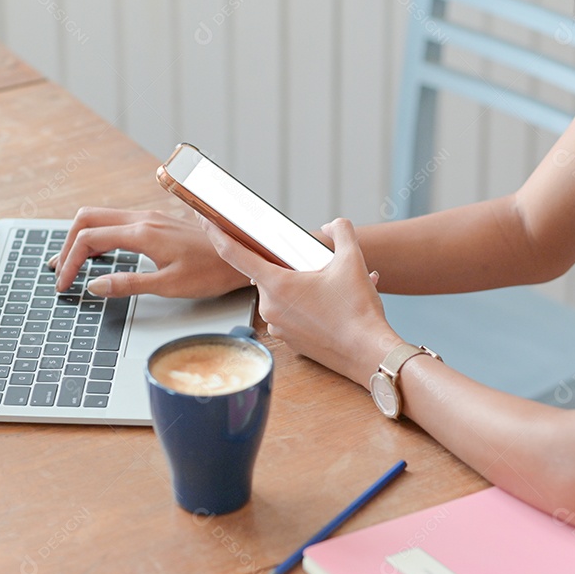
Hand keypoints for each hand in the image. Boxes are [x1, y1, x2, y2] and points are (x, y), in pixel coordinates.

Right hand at [49, 207, 250, 297]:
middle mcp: (143, 219)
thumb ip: (129, 284)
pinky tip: (100, 255)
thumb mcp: (169, 286)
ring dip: (82, 238)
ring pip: (102, 217)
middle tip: (59, 271)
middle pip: (88, 219)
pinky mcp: (158, 223)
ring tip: (72, 264)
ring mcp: (151, 218)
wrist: (243, 256)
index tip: (65, 285)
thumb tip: (94, 286)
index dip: (69, 261)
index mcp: (143, 233)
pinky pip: (118, 221)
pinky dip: (100, 236)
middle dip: (67, 243)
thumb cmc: (213, 272)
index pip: (89, 239)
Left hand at [200, 217, 398, 386]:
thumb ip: (341, 232)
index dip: (216, 233)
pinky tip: (336, 305)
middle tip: (319, 266)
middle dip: (291, 267)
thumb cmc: (358, 312)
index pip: (235, 254)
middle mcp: (271, 307)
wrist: (369, 354)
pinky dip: (310, 307)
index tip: (204, 219)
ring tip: (337, 287)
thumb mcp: (353, 261)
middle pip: (270, 274)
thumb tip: (333, 226)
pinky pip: (294, 316)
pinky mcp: (291, 342)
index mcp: (277, 285)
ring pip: (284, 296)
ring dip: (304, 287)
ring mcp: (279, 327)